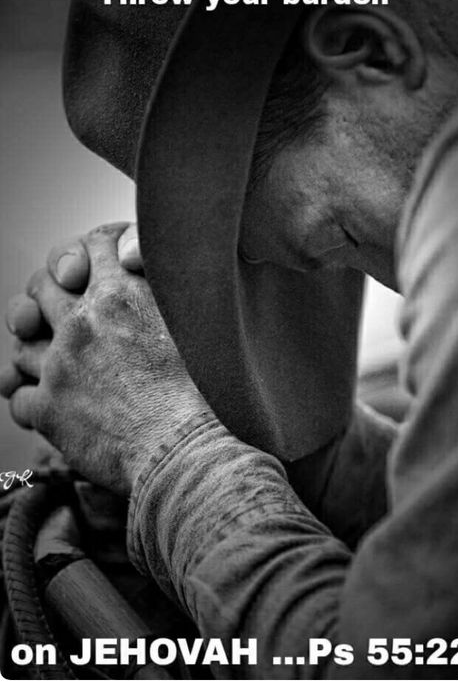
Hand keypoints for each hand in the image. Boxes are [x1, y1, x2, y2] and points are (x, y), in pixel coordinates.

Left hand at [0, 224, 209, 494]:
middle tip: (53, 310)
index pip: (90, 248)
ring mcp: (59, 365)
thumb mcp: (195, 320)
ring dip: (36, 354)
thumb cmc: (201, 389)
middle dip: (45, 295)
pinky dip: (29, 402)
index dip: (84, 254)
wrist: (186, 446)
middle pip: (41, 288)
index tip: (84, 270)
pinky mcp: (48, 409)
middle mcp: (82, 322)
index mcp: (121, 295)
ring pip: (23, 345)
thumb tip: (142, 264)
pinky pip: (17, 398)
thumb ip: (163, 288)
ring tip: (55, 368)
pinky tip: (47, 409)